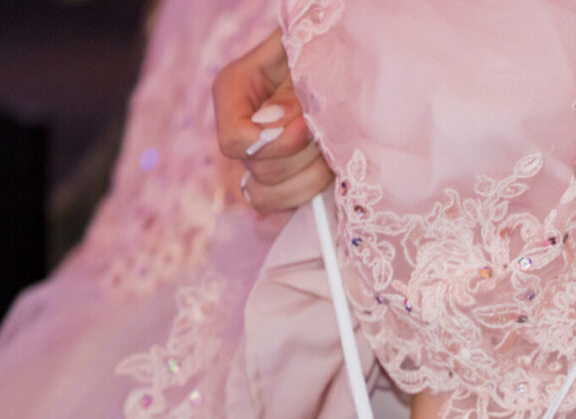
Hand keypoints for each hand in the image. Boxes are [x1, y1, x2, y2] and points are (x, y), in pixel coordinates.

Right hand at [213, 30, 332, 214]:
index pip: (234, 141)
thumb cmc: (322, 47)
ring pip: (266, 197)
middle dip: (299, 159)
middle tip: (326, 138)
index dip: (274, 143)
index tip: (305, 126)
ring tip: (332, 156)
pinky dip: (300, 208)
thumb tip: (284, 120)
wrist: (341, 61)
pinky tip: (322, 201)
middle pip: (255, 172)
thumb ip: (291, 80)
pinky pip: (278, 214)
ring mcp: (260, 158)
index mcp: (234, 92)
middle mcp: (241, 130)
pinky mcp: (283, 180)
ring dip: (309, 180)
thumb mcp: (302, 51)